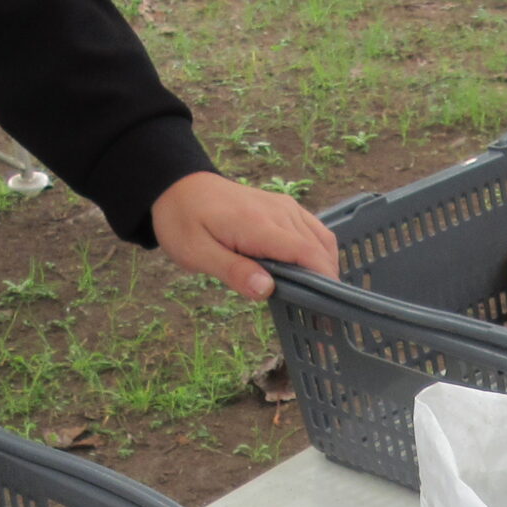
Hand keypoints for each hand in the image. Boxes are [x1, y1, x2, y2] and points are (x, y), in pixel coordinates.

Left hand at [150, 171, 337, 299]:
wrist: (179, 186)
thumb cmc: (184, 221)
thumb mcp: (196, 253)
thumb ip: (233, 271)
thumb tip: (266, 289)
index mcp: (259, 225)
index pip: (308, 254)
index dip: (324, 284)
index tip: (326, 313)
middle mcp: (280, 213)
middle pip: (320, 249)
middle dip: (327, 284)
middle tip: (320, 319)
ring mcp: (285, 207)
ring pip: (322, 240)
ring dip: (325, 269)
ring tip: (316, 299)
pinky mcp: (285, 207)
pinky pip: (313, 230)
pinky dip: (319, 253)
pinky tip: (308, 274)